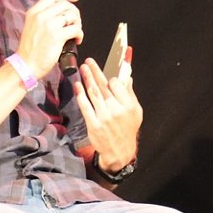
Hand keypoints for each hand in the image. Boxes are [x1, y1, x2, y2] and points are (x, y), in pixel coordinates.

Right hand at [16, 0, 81, 75]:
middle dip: (75, 13)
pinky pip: (76, 29)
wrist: (26, 65)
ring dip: (78, 23)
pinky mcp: (57, 36)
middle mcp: (41, 16)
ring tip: (75, 32)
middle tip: (75, 22)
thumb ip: (42, 17)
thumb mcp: (31, 26)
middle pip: (65, 5)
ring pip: (72, 15)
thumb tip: (59, 13)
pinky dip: (80, 34)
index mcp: (34, 12)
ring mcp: (49, 25)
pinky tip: (77, 40)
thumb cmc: (29, 50)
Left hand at [75, 56, 141, 170]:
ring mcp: (104, 117)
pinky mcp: (94, 124)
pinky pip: (85, 105)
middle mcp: (116, 110)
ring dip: (87, 78)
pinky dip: (80, 94)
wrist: (119, 150)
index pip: (116, 84)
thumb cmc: (127, 129)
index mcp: (128, 105)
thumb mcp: (135, 111)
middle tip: (88, 61)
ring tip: (83, 69)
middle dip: (95, 71)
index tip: (106, 75)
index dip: (110, 78)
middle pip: (103, 86)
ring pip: (93, 93)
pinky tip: (77, 86)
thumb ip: (129, 93)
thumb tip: (126, 75)